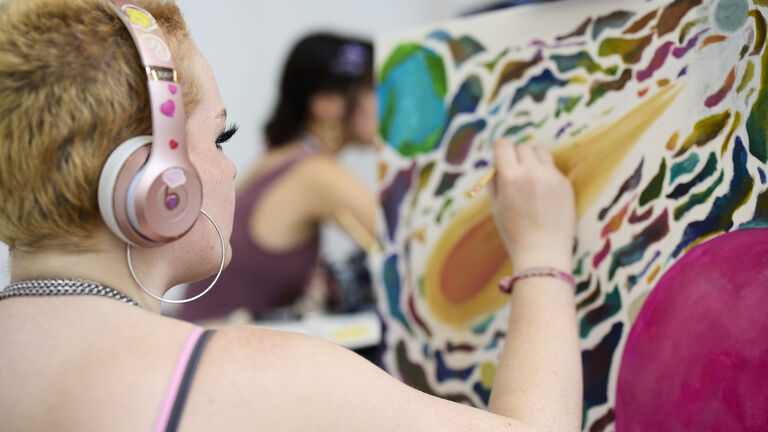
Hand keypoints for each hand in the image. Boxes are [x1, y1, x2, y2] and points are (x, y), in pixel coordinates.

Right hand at [488, 139, 574, 270]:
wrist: (542, 254)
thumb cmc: (515, 232)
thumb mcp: (495, 206)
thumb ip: (494, 180)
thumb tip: (497, 161)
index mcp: (510, 177)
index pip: (503, 144)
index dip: (500, 151)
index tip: (501, 160)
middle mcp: (531, 172)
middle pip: (522, 147)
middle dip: (517, 156)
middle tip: (516, 174)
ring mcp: (551, 177)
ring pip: (540, 152)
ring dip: (534, 160)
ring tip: (531, 179)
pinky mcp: (565, 183)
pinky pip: (553, 168)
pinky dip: (546, 175)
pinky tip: (544, 195)